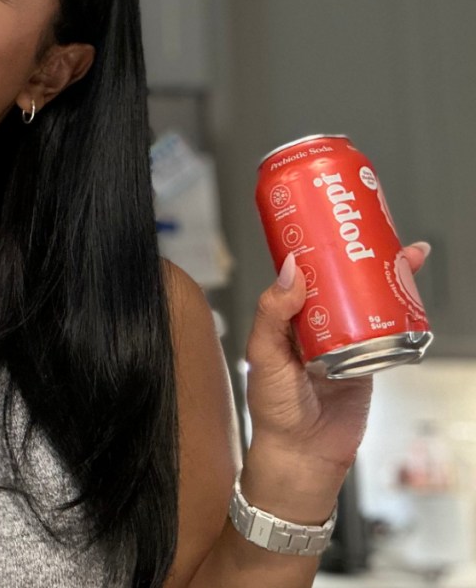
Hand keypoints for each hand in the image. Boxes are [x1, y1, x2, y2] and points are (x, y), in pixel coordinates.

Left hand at [243, 243, 430, 475]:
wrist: (303, 453)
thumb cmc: (273, 408)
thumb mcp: (263, 354)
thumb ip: (272, 313)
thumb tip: (290, 270)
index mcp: (285, 317)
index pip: (301, 272)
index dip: (316, 246)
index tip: (330, 220)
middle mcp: (315, 323)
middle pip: (340, 279)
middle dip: (359, 254)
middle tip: (377, 229)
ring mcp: (344, 339)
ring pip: (366, 299)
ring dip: (385, 276)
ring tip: (403, 254)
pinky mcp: (369, 358)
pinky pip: (386, 328)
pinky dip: (400, 310)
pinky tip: (410, 292)